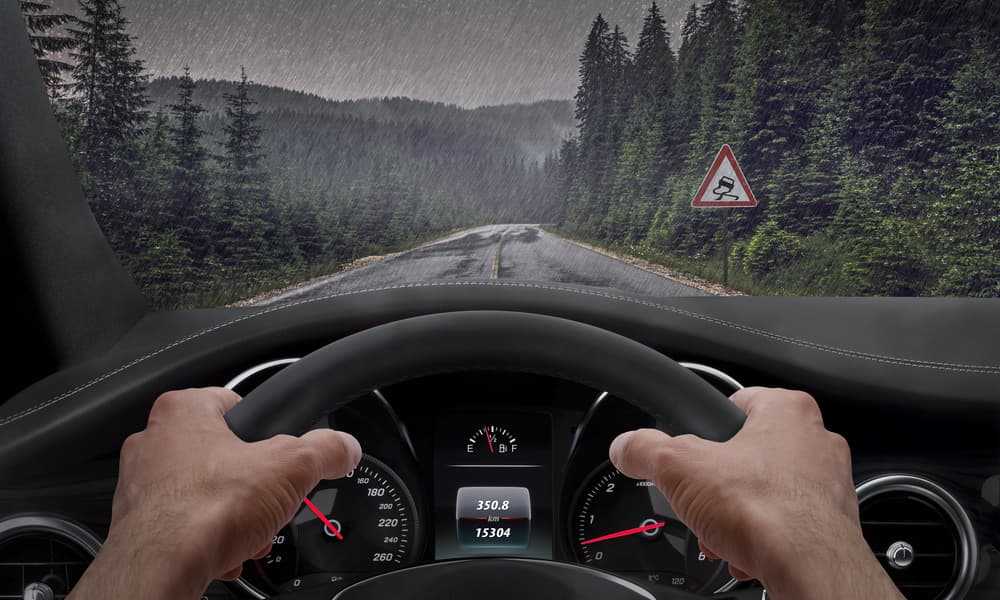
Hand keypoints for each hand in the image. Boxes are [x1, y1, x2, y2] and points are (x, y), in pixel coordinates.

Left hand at [69, 387, 361, 599]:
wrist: (160, 570)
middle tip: (268, 500)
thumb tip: (344, 447)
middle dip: (253, 485)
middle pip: (226, 454)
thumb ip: (325, 450)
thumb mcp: (292, 468)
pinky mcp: (138, 524)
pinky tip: (225, 550)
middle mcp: (154, 441)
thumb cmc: (202, 513)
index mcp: (183, 411)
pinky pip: (186, 525)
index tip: (281, 452)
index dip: (266, 431)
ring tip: (248, 531)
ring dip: (234, 515)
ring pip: (206, 493)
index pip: (236, 403)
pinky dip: (209, 538)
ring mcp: (141, 484)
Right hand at [609, 387, 902, 599]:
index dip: (704, 430)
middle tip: (701, 501)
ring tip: (721, 532)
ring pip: (765, 492)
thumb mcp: (679, 468)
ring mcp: (828, 483)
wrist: (810, 569)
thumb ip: (645, 449)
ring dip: (737, 515)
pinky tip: (744, 551)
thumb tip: (626, 446)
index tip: (689, 452)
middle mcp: (816, 440)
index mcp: (787, 410)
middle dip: (718, 485)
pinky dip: (762, 538)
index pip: (734, 403)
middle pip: (745, 454)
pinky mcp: (831, 523)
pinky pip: (785, 524)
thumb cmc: (768, 511)